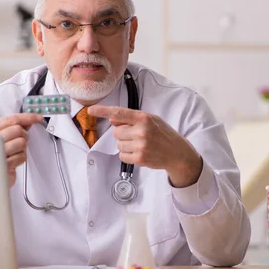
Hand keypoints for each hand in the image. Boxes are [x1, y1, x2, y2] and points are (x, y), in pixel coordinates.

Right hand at [0, 113, 43, 186]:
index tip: (38, 118)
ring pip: (21, 142)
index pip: (12, 119)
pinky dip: (20, 159)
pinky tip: (12, 161)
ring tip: (12, 153)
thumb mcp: (0, 139)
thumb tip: (28, 121)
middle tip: (17, 143)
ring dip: (21, 149)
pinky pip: (22, 156)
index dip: (28, 117)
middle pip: (18, 130)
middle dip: (23, 136)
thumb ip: (13, 128)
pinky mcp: (3, 165)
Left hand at [87, 105, 202, 187]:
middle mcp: (141, 131)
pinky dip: (127, 154)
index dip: (103, 111)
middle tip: (137, 136)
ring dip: (126, 144)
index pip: (118, 113)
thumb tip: (112, 119)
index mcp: (144, 118)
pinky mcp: (139, 158)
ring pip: (118, 144)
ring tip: (140, 144)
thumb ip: (132, 118)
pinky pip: (122, 155)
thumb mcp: (152, 120)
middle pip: (116, 131)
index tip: (91, 110)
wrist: (178, 153)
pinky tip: (139, 152)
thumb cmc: (164, 134)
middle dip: (123, 133)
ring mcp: (140, 146)